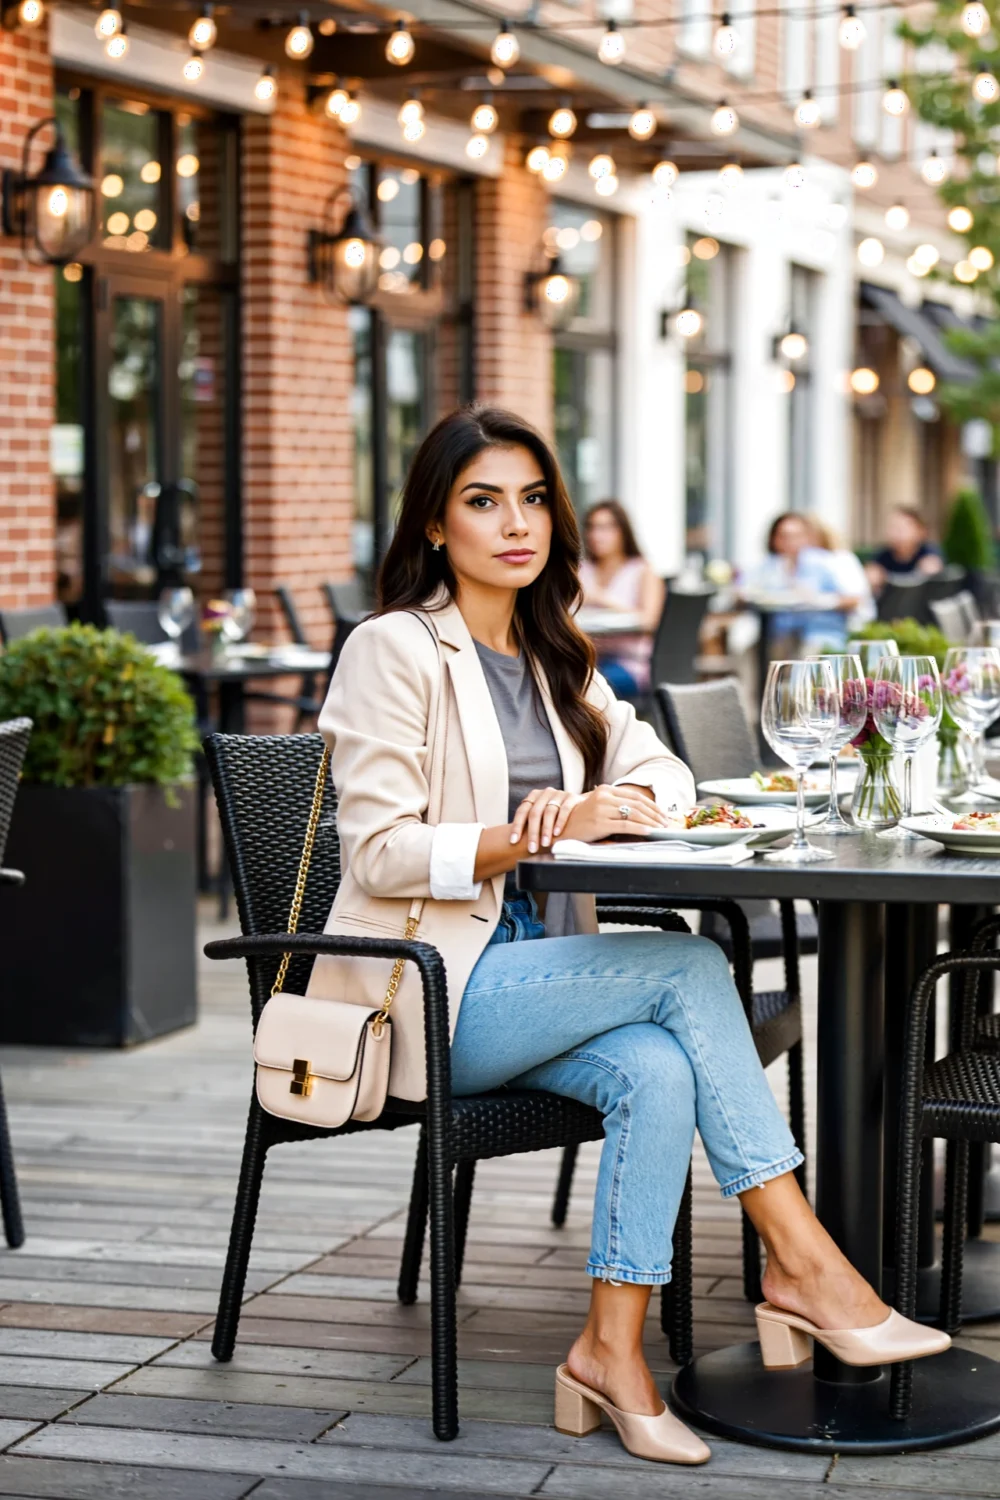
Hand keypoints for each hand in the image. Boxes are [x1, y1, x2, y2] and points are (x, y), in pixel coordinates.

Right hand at [510, 784, 670, 852]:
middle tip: (667, 822)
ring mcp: (602, 809)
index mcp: (603, 790)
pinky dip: (641, 829)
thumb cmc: (576, 822)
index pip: (634, 796)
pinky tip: (650, 833)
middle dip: (656, 814)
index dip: (651, 805)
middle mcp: (603, 796)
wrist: (555, 829)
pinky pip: (626, 825)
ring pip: (634, 814)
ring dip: (652, 822)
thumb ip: (612, 808)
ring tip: (662, 829)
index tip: (662, 813)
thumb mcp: (595, 809)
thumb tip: (634, 815)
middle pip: (637, 804)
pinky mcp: (600, 822)